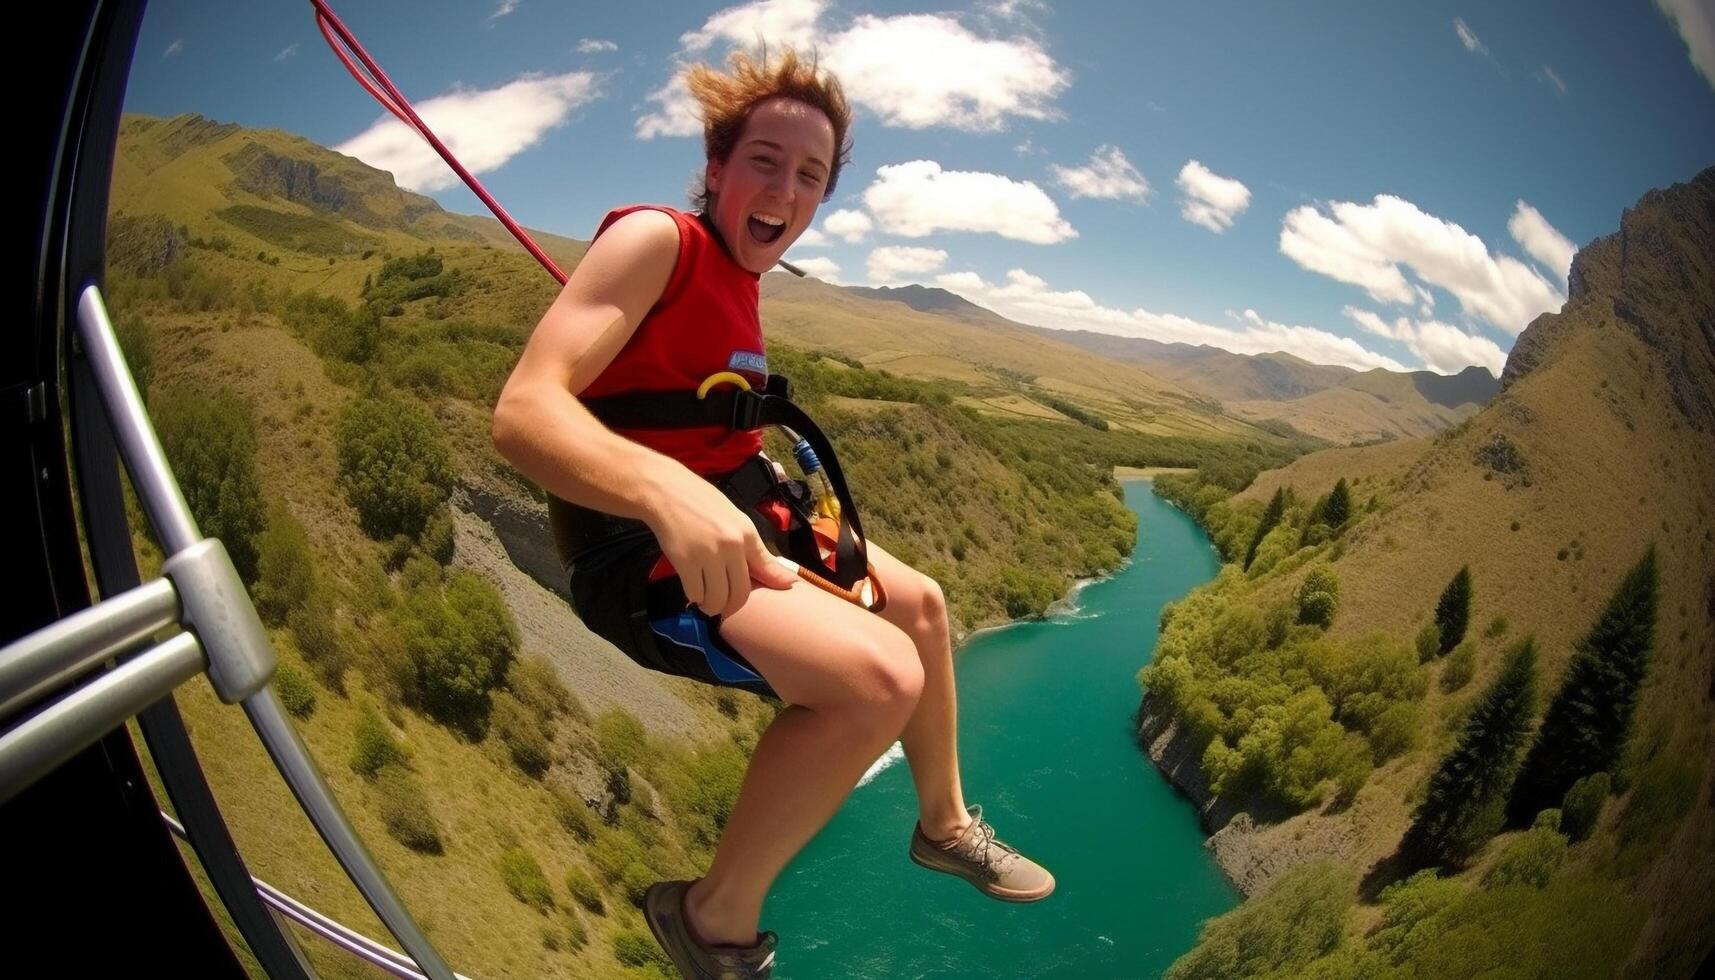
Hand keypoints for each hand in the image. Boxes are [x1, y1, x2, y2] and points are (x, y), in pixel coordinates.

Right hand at [644, 464, 798, 617]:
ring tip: (707, 600)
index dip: (776, 585)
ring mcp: (707, 554)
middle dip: (732, 606)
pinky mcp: (685, 561)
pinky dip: (694, 597)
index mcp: (746, 533)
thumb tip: (786, 578)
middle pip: (740, 594)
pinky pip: (695, 593)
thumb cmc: (701, 502)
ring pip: (716, 599)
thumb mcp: (734, 519)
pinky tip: (693, 589)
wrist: (664, 492)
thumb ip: (754, 550)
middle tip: (724, 605)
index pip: (767, 568)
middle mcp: (731, 545)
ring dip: (711, 606)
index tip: (784, 591)